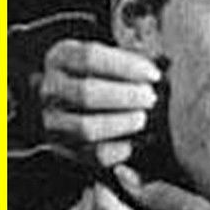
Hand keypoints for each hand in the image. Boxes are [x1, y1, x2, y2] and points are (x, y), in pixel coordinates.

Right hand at [41, 40, 160, 165]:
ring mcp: (53, 121)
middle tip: (151, 98)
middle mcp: (49, 89)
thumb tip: (160, 66)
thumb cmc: (103, 74)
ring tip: (143, 118)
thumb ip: (132, 58)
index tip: (154, 74)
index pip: (90, 57)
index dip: (126, 66)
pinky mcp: (65, 149)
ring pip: (87, 128)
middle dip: (126, 96)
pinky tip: (139, 140)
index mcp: (60, 57)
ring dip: (123, 123)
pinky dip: (121, 148)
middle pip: (86, 93)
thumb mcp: (108, 55)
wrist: (73, 102)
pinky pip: (94, 154)